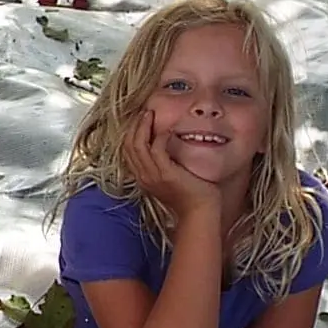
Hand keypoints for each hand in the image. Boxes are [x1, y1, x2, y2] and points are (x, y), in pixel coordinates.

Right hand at [125, 109, 221, 223]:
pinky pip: (156, 150)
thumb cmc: (191, 197)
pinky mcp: (166, 174)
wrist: (200, 214)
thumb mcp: (171, 179)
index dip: (131, 133)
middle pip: (128, 145)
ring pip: (137, 145)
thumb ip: (164, 165)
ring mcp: (153, 176)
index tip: (141, 120)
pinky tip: (168, 131)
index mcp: (143, 177)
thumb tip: (167, 148)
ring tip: (150, 115)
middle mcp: (144, 176)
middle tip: (145, 113)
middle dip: (135, 126)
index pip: (127, 151)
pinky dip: (160, 137)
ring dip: (143, 127)